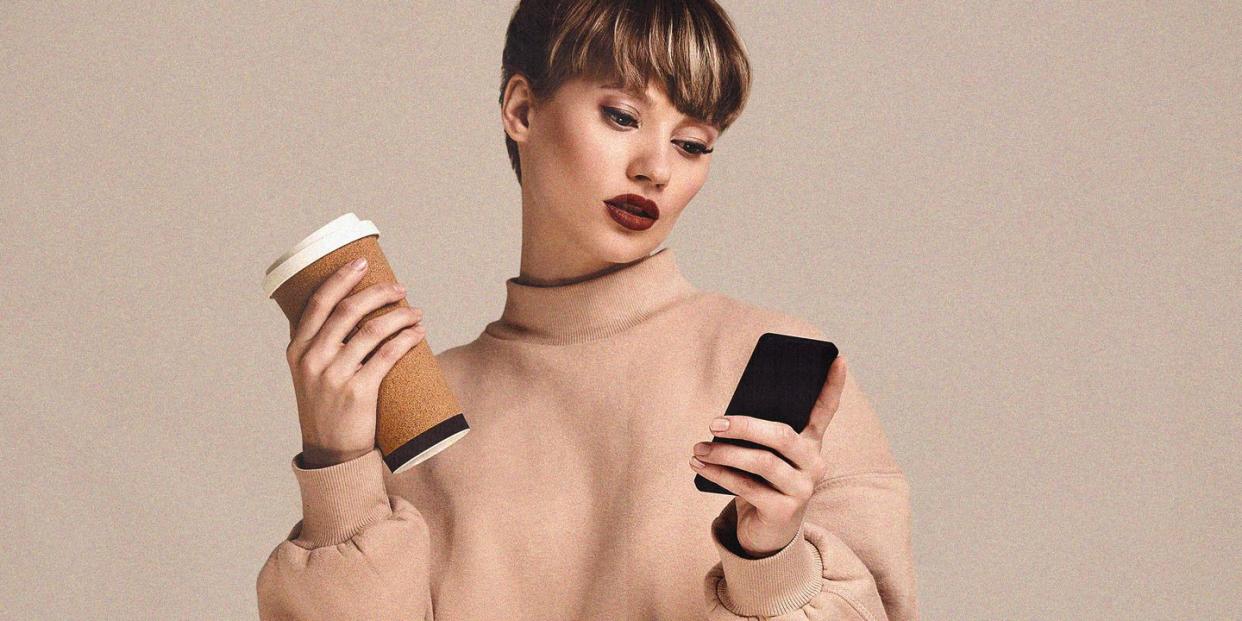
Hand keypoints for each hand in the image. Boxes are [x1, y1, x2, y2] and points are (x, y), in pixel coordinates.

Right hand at [285, 258, 425, 467]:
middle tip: (400, 288)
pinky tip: (417, 332)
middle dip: (378, 293)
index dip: (341, 278)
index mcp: (297, 349)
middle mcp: (312, 360)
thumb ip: (323, 344)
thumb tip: (354, 310)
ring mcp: (333, 376)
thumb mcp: (311, 374)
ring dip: (399, 315)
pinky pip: (387, 355)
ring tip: (415, 312)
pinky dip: (406, 339)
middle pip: (348, 311)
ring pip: (372, 330)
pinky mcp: (358, 393)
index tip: (362, 262)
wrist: (332, 454)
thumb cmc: (327, 408)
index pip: (318, 303)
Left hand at [690, 355, 846, 556]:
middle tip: (714, 423)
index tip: (838, 357)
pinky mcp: (784, 511)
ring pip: (761, 462)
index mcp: (811, 444)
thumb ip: (758, 437)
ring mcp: (802, 489)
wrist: (766, 535)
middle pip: (781, 435)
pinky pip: (747, 486)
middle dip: (743, 426)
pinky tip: (701, 466)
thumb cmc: (762, 484)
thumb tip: (726, 418)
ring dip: (724, 453)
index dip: (832, 385)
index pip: (826, 411)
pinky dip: (720, 474)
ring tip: (699, 448)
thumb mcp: (765, 457)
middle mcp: (814, 464)